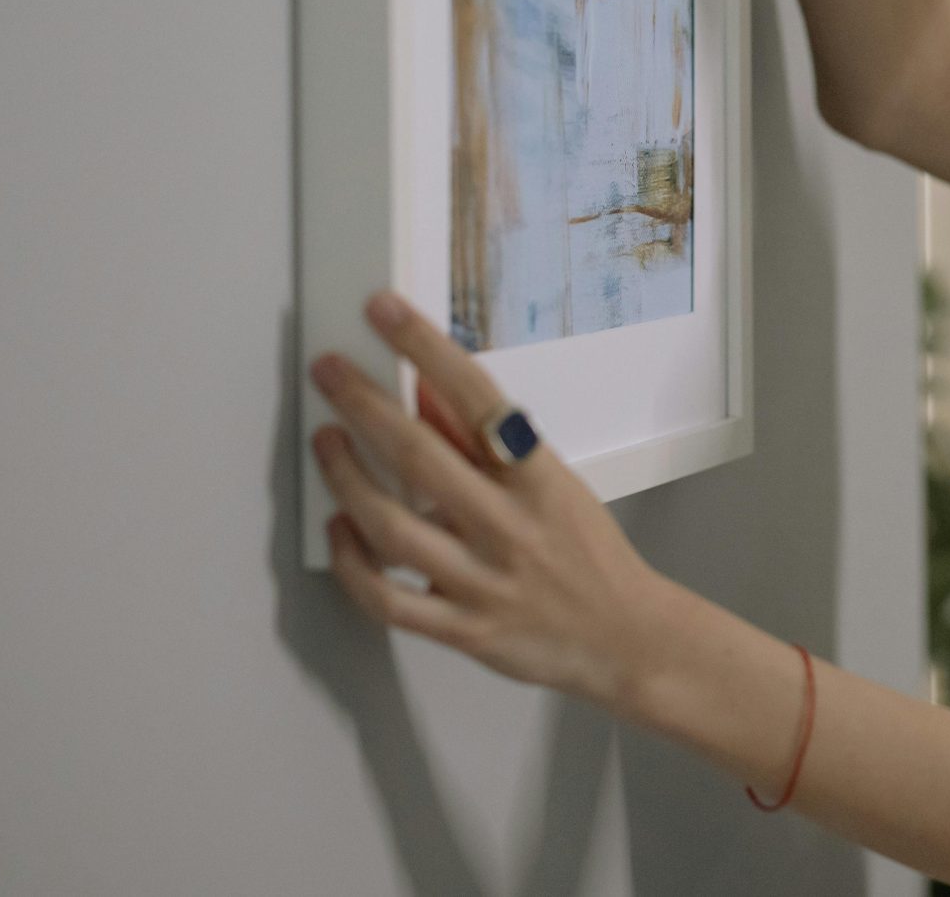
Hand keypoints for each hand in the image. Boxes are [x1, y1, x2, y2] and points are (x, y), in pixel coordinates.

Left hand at [309, 290, 677, 714]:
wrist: (625, 638)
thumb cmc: (589, 554)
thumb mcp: (553, 485)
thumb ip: (485, 445)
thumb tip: (425, 390)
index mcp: (541, 480)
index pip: (478, 399)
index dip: (428, 350)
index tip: (385, 311)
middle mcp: (511, 527)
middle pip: (421, 458)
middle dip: (364, 405)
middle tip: (328, 370)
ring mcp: (484, 582)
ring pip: (393, 529)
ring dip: (347, 479)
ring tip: (324, 441)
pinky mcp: (464, 630)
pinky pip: (389, 600)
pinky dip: (354, 564)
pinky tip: (339, 529)